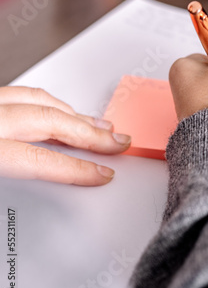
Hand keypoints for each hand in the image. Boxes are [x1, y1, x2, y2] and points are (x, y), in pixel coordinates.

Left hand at [0, 86, 130, 185]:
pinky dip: (47, 102)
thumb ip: (11, 183)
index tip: (101, 173)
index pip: (38, 158)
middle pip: (48, 120)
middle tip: (116, 142)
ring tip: (99, 125)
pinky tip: (60, 110)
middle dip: (90, 133)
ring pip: (37, 98)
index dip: (77, 168)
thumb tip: (37, 195)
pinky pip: (20, 93)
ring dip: (74, 114)